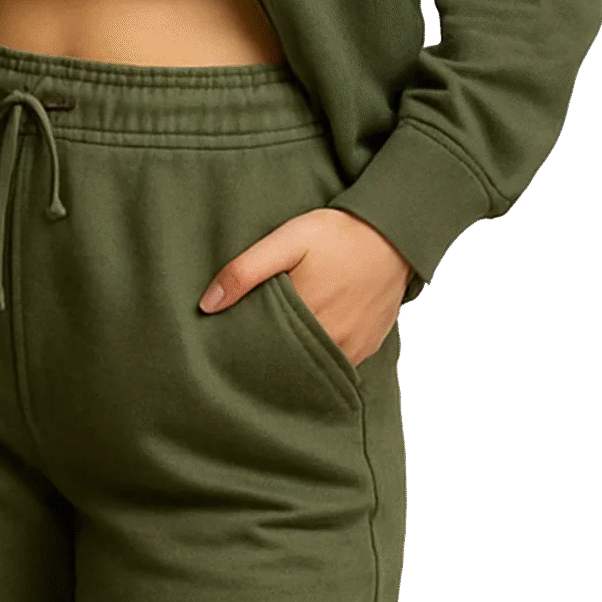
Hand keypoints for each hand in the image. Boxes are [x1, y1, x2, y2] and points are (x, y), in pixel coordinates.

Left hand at [198, 208, 410, 366]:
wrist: (393, 235)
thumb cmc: (340, 235)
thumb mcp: (286, 242)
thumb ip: (245, 272)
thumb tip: (208, 305)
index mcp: (307, 317)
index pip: (265, 350)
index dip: (245, 348)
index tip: (230, 344)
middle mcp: (333, 340)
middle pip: (289, 362)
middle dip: (269, 357)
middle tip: (252, 344)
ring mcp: (353, 347)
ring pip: (315, 366)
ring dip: (297, 358)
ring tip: (279, 341)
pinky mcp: (368, 346)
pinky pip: (339, 363)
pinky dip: (322, 356)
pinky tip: (310, 339)